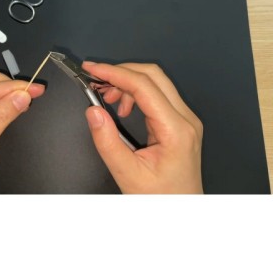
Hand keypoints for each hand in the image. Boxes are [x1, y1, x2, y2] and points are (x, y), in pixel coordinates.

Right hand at [83, 62, 202, 193]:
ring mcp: (185, 118)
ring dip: (127, 82)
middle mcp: (185, 119)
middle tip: (96, 78)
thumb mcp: (127, 174)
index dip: (115, 73)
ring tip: (107, 96)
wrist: (181, 209)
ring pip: (155, 82)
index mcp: (175, 130)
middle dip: (120, 72)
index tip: (93, 69)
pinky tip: (122, 107)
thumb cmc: (161, 197)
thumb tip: (93, 111)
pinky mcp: (179, 121)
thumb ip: (107, 141)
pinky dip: (135, 93)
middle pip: (153, 75)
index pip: (144, 86)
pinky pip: (156, 95)